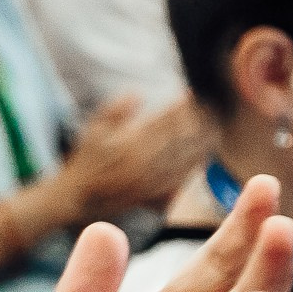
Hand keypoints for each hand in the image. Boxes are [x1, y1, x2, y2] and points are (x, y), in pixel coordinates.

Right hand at [52, 93, 208, 222]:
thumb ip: (115, 110)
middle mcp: (144, 163)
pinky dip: (195, 164)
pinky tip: (203, 154)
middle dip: (199, 121)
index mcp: (129, 144)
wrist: (78, 197)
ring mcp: (151, 180)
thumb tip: (137, 93)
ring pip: (186, 159)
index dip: (182, 106)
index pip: (164, 120)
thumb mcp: (92, 129)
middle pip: (181, 139)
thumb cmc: (85, 161)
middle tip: (210, 108)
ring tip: (214, 127)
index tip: (192, 93)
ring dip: (203, 142)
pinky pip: (182, 178)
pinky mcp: (154, 194)